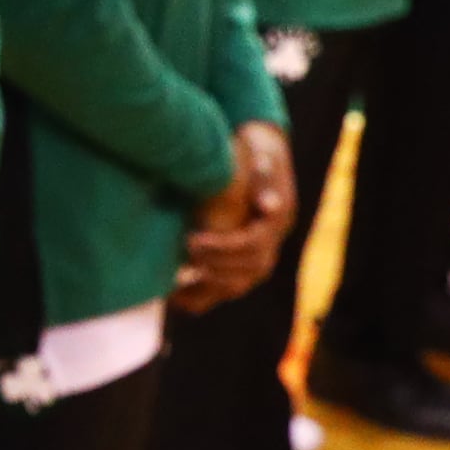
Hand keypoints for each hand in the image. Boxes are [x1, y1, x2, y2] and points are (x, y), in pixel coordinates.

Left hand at [172, 121, 293, 311]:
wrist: (260, 159)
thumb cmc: (257, 151)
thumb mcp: (263, 154)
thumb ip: (264, 175)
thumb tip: (269, 205)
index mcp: (276, 222)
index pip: (253, 246)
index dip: (223, 248)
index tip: (192, 240)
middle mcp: (270, 246)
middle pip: (246, 271)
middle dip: (212, 266)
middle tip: (180, 254)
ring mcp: (256, 259)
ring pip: (235, 286)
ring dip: (205, 290)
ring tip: (173, 290)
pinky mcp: (239, 266)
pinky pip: (222, 290)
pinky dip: (199, 298)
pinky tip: (173, 297)